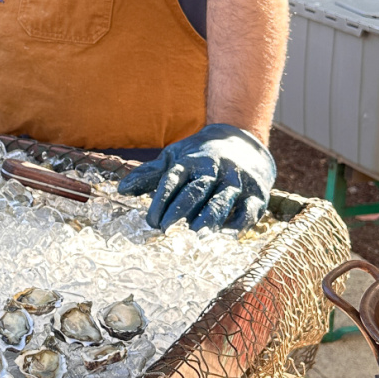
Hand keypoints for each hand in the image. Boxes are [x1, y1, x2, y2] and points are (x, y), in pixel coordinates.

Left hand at [117, 123, 275, 231]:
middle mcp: (215, 169)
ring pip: (221, 200)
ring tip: (195, 234)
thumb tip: (121, 190)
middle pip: (196, 191)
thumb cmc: (202, 156)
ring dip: (208, 217)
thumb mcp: (175, 158)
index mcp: (191, 161)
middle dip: (180, 211)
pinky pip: (248, 210)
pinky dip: (238, 222)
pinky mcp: (256, 194)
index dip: (161, 201)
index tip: (150, 221)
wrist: (244, 142)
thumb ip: (150, 175)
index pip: (173, 181)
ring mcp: (237, 181)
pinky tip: (226, 234)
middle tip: (166, 229)